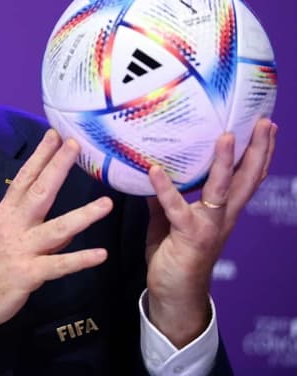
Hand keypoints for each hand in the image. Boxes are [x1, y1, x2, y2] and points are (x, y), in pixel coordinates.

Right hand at [0, 129, 112, 355]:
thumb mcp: (4, 238)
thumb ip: (37, 229)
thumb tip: (69, 226)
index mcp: (7, 214)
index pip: (25, 179)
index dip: (40, 156)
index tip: (54, 135)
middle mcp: (14, 226)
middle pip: (39, 192)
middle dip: (58, 167)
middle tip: (74, 146)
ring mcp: (22, 249)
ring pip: (57, 228)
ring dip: (83, 215)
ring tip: (108, 204)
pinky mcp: (28, 274)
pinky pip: (58, 266)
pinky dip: (79, 260)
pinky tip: (100, 255)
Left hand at [145, 118, 276, 346]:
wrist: (174, 295)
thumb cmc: (174, 256)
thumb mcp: (167, 220)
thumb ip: (163, 197)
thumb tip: (153, 171)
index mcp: (221, 210)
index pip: (246, 176)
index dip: (258, 152)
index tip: (264, 125)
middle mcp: (222, 215)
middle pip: (246, 178)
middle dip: (257, 150)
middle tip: (263, 122)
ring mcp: (209, 225)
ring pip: (221, 189)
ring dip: (224, 163)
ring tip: (226, 137)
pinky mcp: (189, 236)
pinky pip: (177, 208)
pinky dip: (165, 189)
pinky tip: (155, 171)